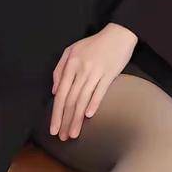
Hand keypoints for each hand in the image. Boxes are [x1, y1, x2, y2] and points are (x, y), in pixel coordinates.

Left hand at [50, 22, 137, 140]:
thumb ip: (60, 69)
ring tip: (73, 133)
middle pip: (70, 100)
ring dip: (77, 119)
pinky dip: (94, 104)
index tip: (53, 128)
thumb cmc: (94, 44)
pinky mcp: (109, 74)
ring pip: (83, 99)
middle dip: (65, 120)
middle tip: (62, 137)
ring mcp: (95, 72)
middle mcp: (80, 69)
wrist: (118, 34)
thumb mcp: (71, 50)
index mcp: (70, 64)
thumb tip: (54, 91)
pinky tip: (89, 117)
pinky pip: (100, 91)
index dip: (56, 113)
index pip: (60, 94)